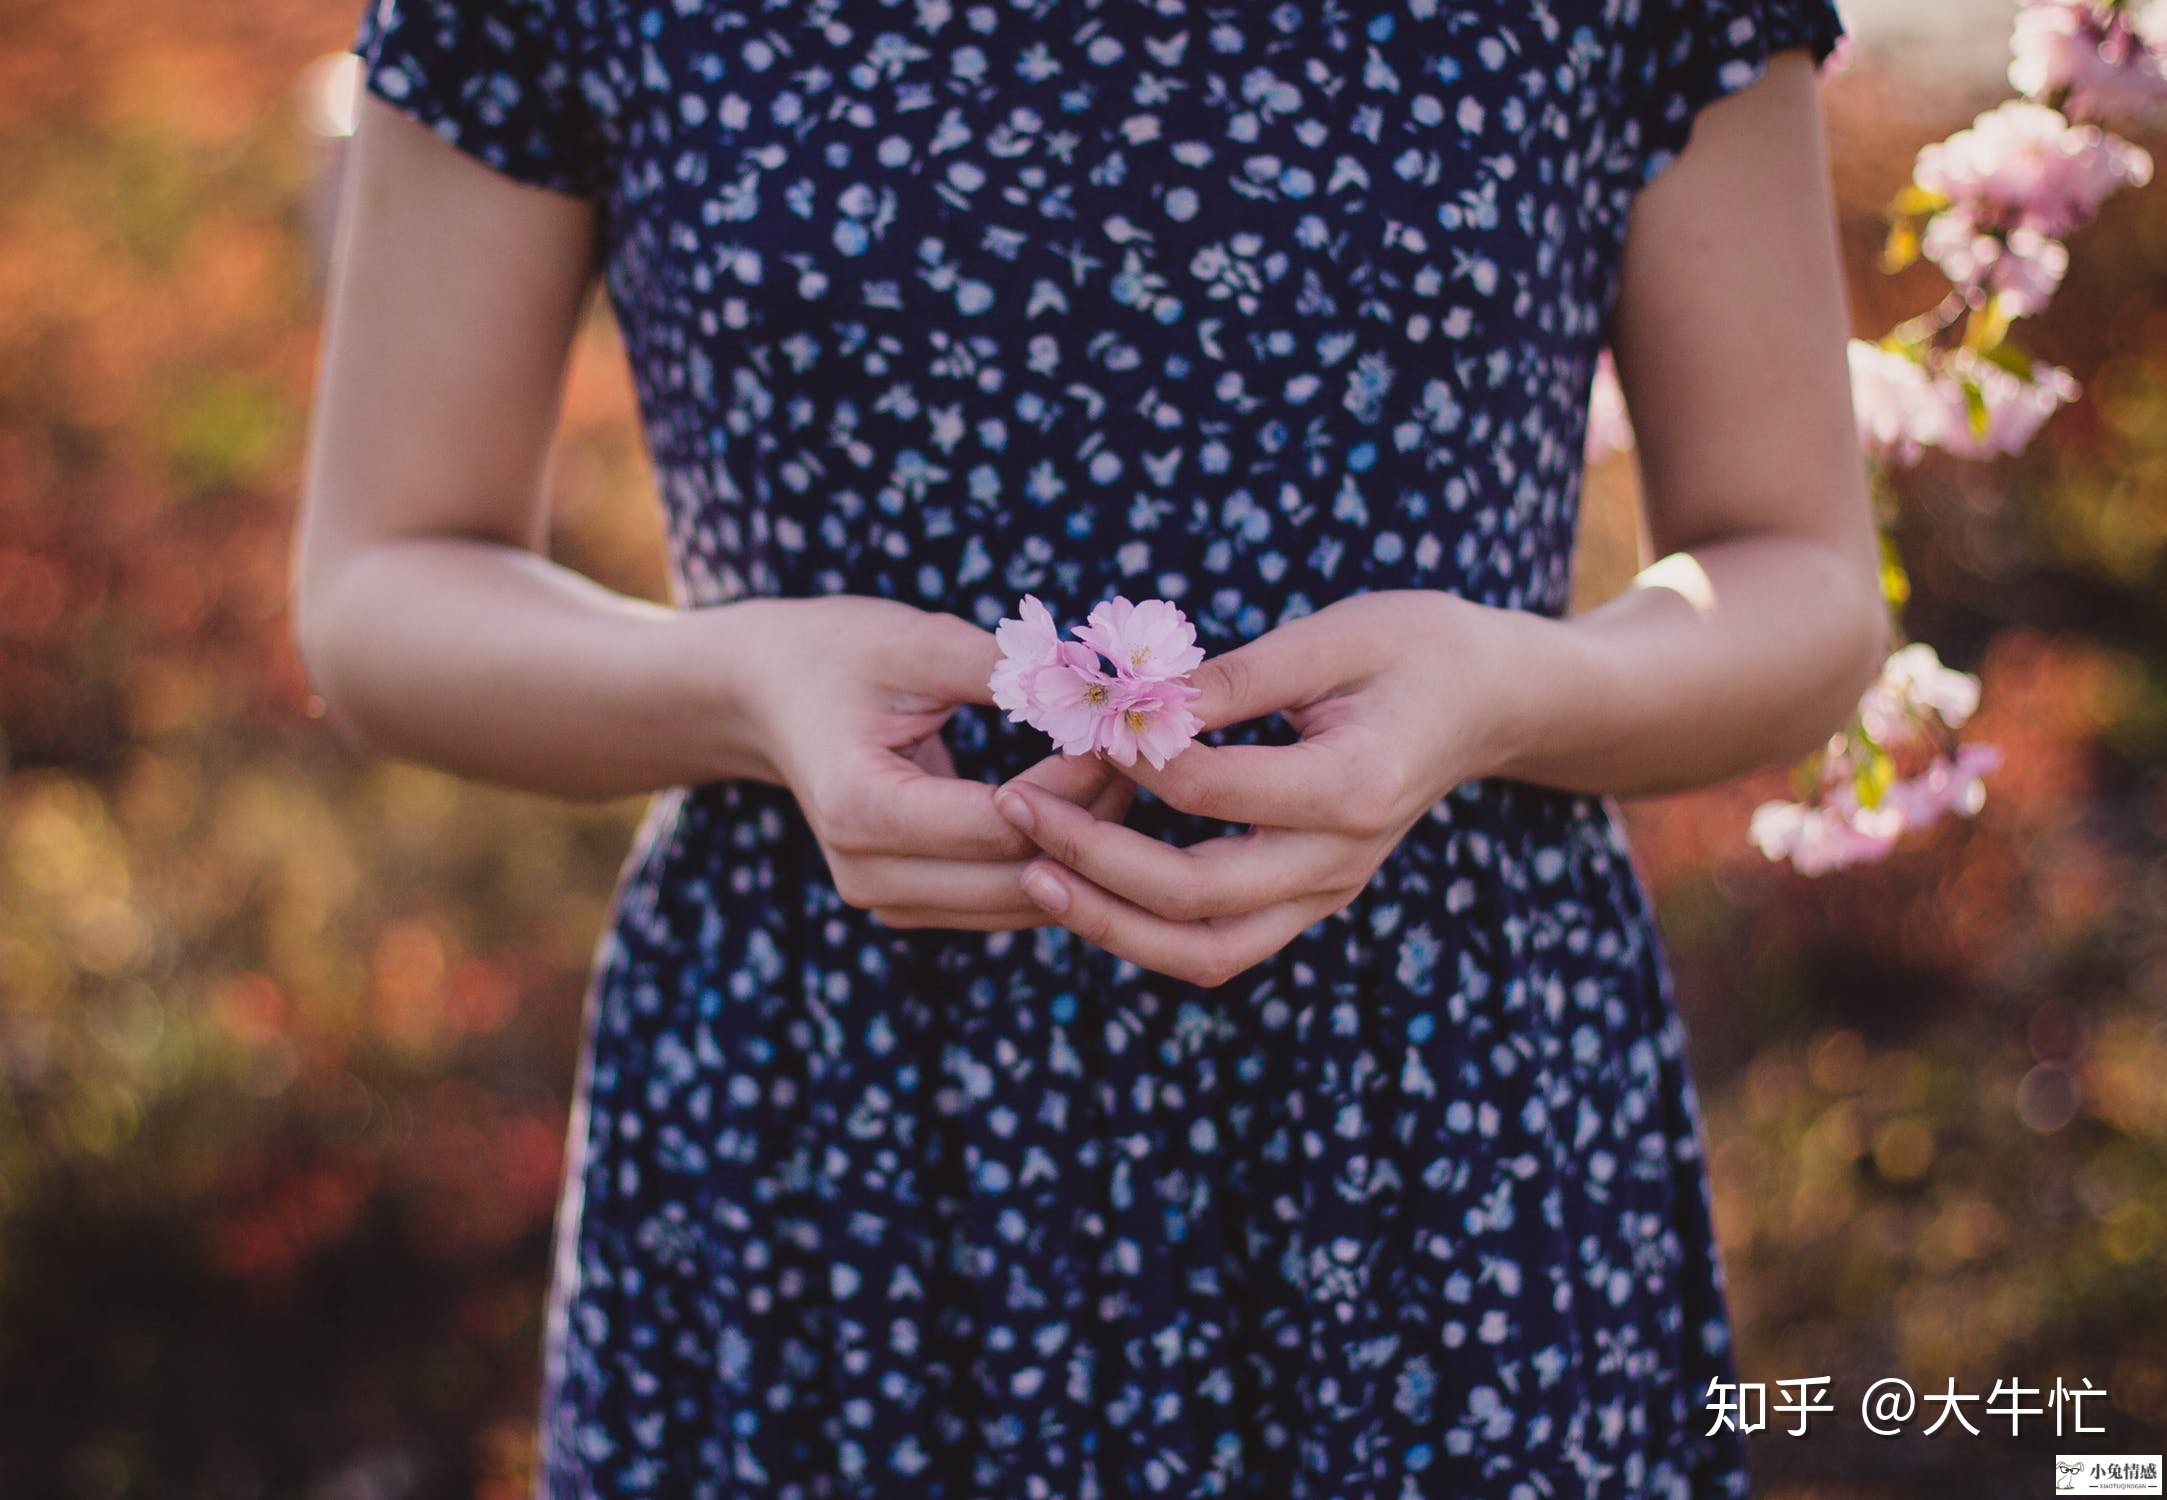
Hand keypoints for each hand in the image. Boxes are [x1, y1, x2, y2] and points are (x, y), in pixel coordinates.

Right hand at [730, 595, 1136, 930]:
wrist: (768, 695)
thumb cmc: (838, 654)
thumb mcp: (913, 641)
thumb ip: (1003, 669)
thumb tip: (1100, 683)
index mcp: (862, 809)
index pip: (1006, 822)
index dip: (1079, 781)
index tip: (1125, 729)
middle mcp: (869, 875)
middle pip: (1023, 878)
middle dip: (1095, 820)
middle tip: (1146, 755)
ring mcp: (888, 902)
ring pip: (1026, 904)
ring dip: (1086, 848)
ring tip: (1123, 772)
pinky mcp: (911, 907)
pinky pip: (1008, 904)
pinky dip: (1058, 862)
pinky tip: (1088, 803)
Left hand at [988, 590, 1518, 984]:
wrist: (1489, 701)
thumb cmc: (1414, 648)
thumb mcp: (1331, 636)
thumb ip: (1233, 676)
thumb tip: (1133, 697)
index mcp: (1350, 787)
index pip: (1209, 791)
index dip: (1128, 757)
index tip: (1074, 717)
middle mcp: (1339, 861)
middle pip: (1196, 897)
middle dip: (1091, 858)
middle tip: (1013, 806)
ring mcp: (1325, 894)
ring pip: (1203, 951)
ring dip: (1108, 922)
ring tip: (1030, 874)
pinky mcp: (1308, 903)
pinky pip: (1217, 946)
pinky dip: (1144, 929)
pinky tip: (1084, 885)